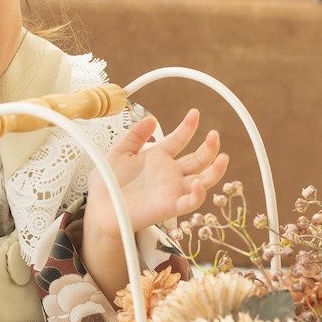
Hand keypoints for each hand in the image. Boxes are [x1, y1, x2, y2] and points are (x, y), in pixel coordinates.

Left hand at [84, 109, 228, 244]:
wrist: (98, 208)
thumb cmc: (106, 184)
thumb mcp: (119, 153)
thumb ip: (135, 136)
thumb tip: (150, 118)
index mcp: (158, 158)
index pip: (180, 139)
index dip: (188, 126)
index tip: (194, 113)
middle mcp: (169, 174)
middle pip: (198, 159)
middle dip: (210, 147)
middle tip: (214, 134)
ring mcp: (171, 190)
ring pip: (203, 180)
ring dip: (215, 170)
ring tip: (222, 157)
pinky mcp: (169, 207)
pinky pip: (190, 202)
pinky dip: (198, 194)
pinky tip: (199, 183)